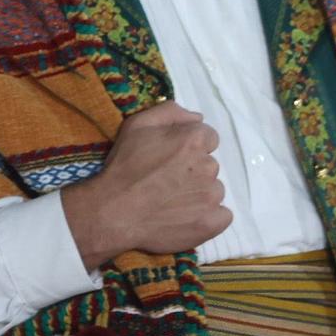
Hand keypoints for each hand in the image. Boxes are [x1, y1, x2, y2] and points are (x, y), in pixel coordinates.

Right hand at [60, 101, 230, 268]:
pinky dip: (208, 217)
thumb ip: (170, 112)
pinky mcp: (212, 222)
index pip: (208, 138)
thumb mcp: (136, 125)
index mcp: (194, 140)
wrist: (113, 212)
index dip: (188, 147)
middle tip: (166, 181)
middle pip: (209, 165)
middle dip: (193, 171)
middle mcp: (209, 166)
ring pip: (213, 190)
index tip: (171, 159)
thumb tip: (197, 117)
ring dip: (198, 194)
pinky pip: (222, 216)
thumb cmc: (123, 167)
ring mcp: (212, 196)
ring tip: (171, 202)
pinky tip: (186, 217)